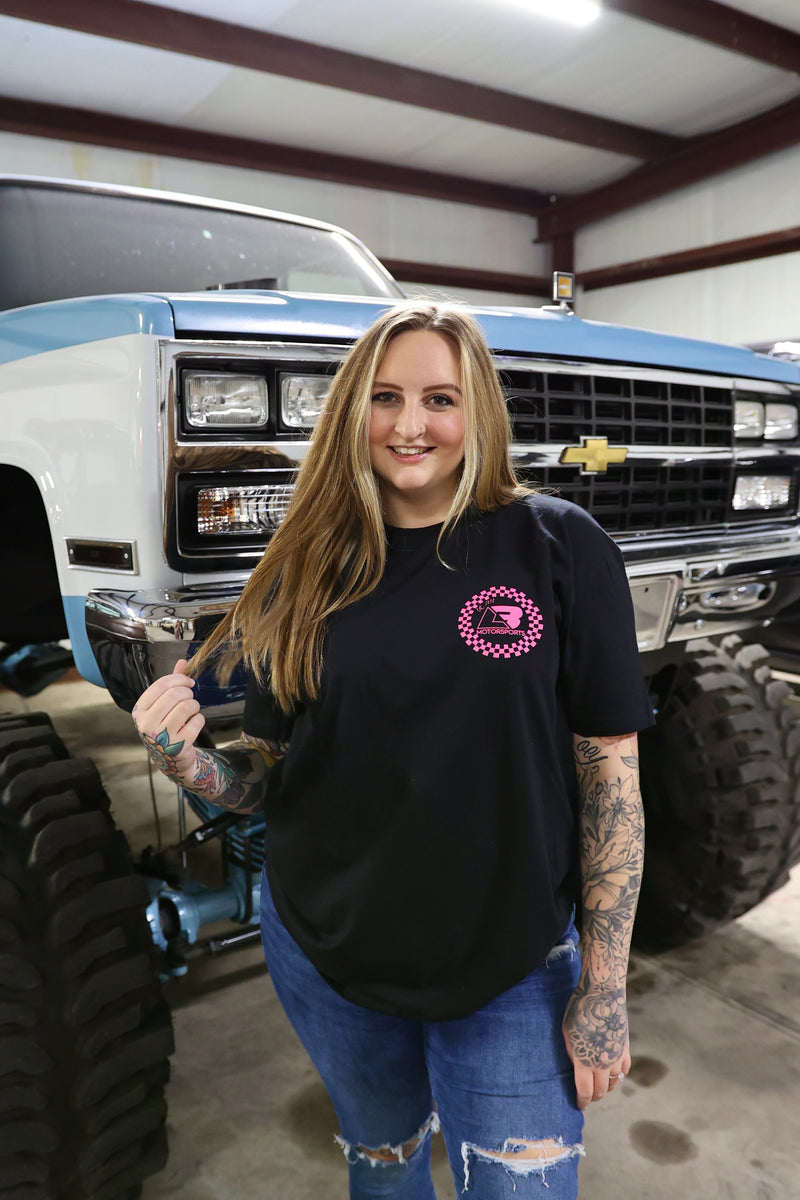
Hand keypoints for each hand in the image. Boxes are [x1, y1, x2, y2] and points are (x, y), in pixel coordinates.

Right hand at [131, 659, 204, 782]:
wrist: (170, 758)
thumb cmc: (165, 726)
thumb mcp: (163, 705)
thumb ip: (172, 684)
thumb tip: (183, 661)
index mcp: (140, 710)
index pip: (160, 685)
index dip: (179, 679)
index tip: (188, 682)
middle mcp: (147, 724)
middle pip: (175, 694)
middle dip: (188, 692)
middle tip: (190, 697)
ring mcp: (161, 737)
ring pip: (187, 706)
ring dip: (195, 705)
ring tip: (192, 710)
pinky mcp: (178, 746)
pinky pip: (197, 721)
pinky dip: (199, 719)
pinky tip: (193, 724)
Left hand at [562, 984, 630, 1110]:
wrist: (602, 994)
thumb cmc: (579, 1011)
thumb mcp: (566, 1034)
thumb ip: (573, 1054)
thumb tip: (577, 1068)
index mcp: (585, 1061)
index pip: (585, 1091)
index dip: (582, 1101)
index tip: (579, 1105)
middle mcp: (603, 1063)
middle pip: (601, 1091)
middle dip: (593, 1097)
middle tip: (588, 1097)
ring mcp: (617, 1056)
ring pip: (614, 1082)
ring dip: (607, 1088)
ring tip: (600, 1087)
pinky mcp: (625, 1048)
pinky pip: (624, 1070)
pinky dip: (619, 1076)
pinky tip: (613, 1075)